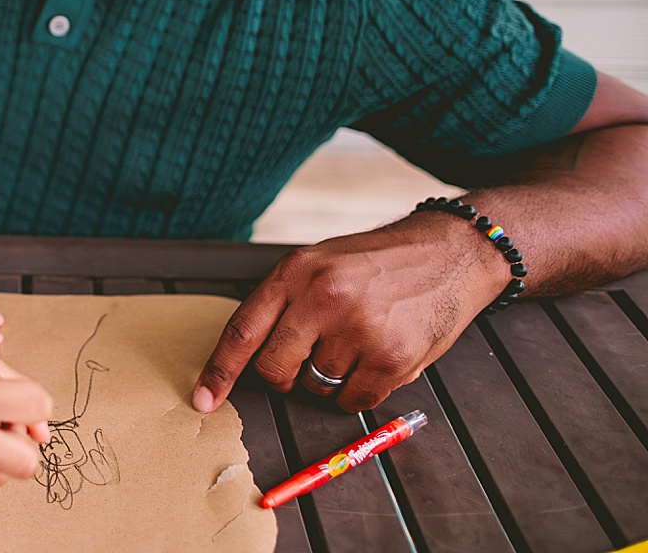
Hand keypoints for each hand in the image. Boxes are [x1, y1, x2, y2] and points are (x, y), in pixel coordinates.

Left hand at [192, 212, 508, 413]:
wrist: (450, 252)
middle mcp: (322, 297)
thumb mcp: (320, 262)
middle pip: (274, 368)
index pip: (243, 330)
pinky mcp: (392, 356)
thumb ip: (285, 301)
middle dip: (284, 376)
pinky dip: (359, 391)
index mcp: (295, 271)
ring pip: (315, 387)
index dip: (220, 370)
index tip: (203, 398)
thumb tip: (247, 356)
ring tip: (357, 341)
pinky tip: (378, 357)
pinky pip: (353, 400)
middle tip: (307, 360)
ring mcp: (358, 328)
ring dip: (330, 378)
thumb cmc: (378, 262)